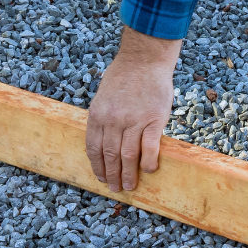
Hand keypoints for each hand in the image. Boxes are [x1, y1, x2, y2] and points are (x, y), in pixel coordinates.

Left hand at [85, 25, 181, 192]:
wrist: (144, 59)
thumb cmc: (124, 75)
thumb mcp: (103, 96)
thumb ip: (102, 118)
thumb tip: (102, 142)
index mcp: (98, 114)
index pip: (94, 148)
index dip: (98, 166)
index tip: (102, 177)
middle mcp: (113, 120)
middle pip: (111, 155)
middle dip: (112, 175)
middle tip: (116, 188)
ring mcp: (134, 120)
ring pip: (128, 156)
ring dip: (129, 174)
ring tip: (130, 185)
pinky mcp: (154, 119)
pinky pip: (149, 147)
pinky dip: (148, 162)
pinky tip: (148, 170)